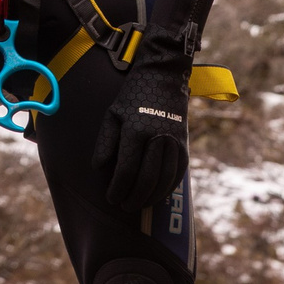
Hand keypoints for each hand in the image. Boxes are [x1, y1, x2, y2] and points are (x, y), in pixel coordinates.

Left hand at [92, 42, 192, 211]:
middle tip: (124, 206)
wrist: (163, 77)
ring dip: (150, 198)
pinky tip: (157, 196)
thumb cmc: (133, 95)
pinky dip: (167, 189)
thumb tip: (99, 169)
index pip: (126, 170)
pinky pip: (177, 174)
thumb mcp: (112, 114)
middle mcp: (156, 138)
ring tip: (138, 205)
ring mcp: (173, 142)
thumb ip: (105, 142)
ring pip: (163, 180)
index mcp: (135, 130)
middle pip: (146, 179)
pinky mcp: (184, 145)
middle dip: (133, 198)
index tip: (111, 198)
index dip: (117, 188)